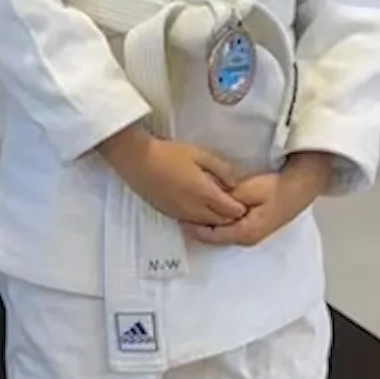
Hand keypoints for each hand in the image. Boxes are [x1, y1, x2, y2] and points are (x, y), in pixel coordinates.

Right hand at [97, 127, 248, 231]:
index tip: (243, 199)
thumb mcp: (199, 154)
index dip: (241, 207)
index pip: (232, 210)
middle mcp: (195, 209)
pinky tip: (199, 206)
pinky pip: (192, 222)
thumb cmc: (168, 154)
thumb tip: (234, 183)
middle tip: (233, 203)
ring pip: (207, 225)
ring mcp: (182, 214)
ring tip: (217, 205)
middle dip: (230, 215)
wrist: (137, 161)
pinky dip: (201, 219)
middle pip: (221, 222)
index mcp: (205, 194)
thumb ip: (222, 169)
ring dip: (215, 219)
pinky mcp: (170, 215)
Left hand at [191, 150, 334, 249]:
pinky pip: (228, 227)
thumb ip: (227, 200)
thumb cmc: (274, 188)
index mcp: (244, 233)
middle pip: (214, 236)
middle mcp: (246, 239)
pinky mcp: (252, 227)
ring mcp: (250, 235)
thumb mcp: (248, 191)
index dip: (194, 226)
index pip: (212, 235)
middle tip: (181, 212)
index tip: (180, 216)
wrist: (298, 188)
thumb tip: (210, 205)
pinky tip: (209, 210)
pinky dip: (217, 221)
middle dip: (198, 226)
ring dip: (207, 223)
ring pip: (221, 232)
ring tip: (191, 211)